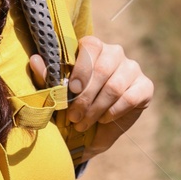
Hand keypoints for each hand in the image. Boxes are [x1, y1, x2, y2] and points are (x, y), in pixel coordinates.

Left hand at [29, 35, 153, 160]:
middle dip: (85, 97)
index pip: (91, 46)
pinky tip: (104, 119)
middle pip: (103, 68)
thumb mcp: (57, 94)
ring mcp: (132, 68)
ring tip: (83, 123)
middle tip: (73, 117)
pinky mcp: (145, 87)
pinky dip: (114, 112)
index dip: (81, 68)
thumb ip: (47, 77)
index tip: (71, 90)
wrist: (92, 132)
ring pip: (115, 86)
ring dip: (96, 108)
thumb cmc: (72, 106)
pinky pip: (131, 97)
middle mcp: (115, 53)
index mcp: (94, 47)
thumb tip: (35, 59)